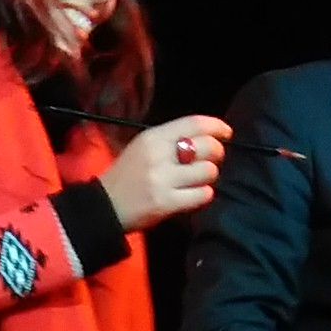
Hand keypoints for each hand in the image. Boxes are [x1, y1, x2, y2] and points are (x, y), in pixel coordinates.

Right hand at [99, 114, 229, 230]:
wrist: (103, 207)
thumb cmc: (126, 175)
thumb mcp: (143, 147)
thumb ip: (171, 139)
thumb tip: (208, 137)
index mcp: (153, 137)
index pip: (194, 123)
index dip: (216, 126)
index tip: (226, 133)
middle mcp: (159, 155)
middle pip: (207, 147)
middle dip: (217, 154)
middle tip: (210, 161)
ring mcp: (163, 180)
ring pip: (208, 171)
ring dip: (209, 177)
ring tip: (198, 180)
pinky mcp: (166, 203)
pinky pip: (202, 195)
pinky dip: (203, 195)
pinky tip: (194, 195)